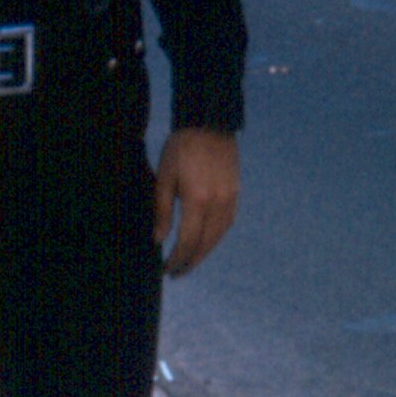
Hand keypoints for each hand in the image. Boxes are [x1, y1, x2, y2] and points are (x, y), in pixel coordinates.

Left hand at [154, 129, 239, 276]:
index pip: (188, 241)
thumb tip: (159, 239)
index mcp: (197, 200)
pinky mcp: (236, 194)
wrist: (209, 123)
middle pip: (206, 244)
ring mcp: (230, 200)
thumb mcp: (164, 177)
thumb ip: (162, 210)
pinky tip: (205, 241)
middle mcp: (218, 204)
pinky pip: (227, 224)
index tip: (166, 269)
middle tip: (177, 273)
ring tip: (189, 261)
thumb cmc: (181, 148)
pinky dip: (215, 238)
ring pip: (219, 237)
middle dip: (191, 262)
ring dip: (204, 253)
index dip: (177, 259)